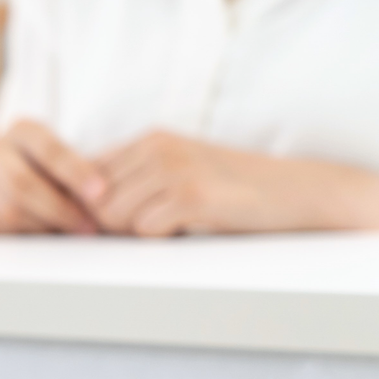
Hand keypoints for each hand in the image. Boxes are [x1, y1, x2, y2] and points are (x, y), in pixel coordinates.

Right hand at [0, 119, 105, 233]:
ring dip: (43, 225)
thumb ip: (79, 173)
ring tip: (70, 232)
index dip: (75, 172)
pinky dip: (22, 234)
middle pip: (21, 183)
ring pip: (8, 209)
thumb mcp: (67, 159)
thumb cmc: (54, 169)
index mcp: (21, 130)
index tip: (100, 193)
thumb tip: (102, 199)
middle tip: (87, 226)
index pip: (48, 149)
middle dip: (59, 208)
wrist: (17, 172)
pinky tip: (43, 235)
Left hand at [88, 131, 378, 235]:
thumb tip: (81, 211)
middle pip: (94, 199)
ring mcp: (174, 169)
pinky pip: (144, 229)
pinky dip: (161, 238)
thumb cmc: (235, 192)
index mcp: (150, 140)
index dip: (91, 205)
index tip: (112, 222)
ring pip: (114, 215)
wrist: (297, 193)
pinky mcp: (192, 194)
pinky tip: (188, 230)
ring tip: (173, 226)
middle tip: (151, 228)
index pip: (86, 174)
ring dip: (137, 232)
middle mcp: (157, 147)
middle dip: (113, 223)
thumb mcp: (178, 175)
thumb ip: (134, 183)